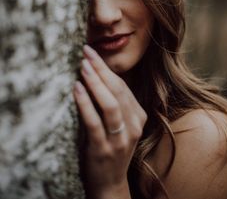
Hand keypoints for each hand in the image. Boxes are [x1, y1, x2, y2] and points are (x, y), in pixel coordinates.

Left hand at [73, 44, 146, 197]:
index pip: (123, 87)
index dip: (107, 69)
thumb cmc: (110, 148)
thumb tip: (93, 74)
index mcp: (138, 117)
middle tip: (86, 52)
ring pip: (110, 104)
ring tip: (83, 66)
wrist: (109, 185)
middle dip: (101, 69)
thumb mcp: (118, 124)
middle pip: (118, 91)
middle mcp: (133, 126)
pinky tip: (77, 88)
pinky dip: (85, 103)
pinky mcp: (104, 149)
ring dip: (96, 82)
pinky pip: (94, 122)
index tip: (92, 53)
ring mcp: (120, 139)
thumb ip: (111, 102)